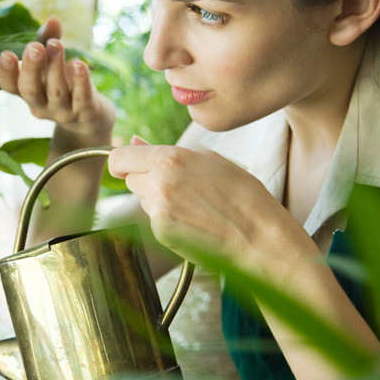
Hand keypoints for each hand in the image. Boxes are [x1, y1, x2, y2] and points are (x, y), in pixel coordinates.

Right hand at [0, 17, 115, 145]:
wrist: (91, 118)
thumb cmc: (65, 84)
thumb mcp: (53, 62)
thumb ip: (49, 40)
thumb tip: (53, 20)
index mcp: (27, 92)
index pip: (9, 86)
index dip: (6, 72)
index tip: (6, 53)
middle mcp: (41, 105)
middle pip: (30, 90)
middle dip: (31, 68)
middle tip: (34, 47)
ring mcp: (63, 112)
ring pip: (56, 92)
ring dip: (55, 67)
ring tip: (56, 44)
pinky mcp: (86, 113)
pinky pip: (82, 98)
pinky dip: (80, 81)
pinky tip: (80, 64)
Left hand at [108, 140, 315, 277]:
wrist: (261, 238)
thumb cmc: (243, 195)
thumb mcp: (210, 160)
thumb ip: (166, 151)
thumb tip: (134, 141)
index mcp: (169, 158)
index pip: (119, 157)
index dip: (123, 161)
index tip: (130, 166)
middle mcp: (158, 184)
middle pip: (129, 179)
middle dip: (144, 179)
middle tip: (177, 185)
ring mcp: (158, 212)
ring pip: (144, 200)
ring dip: (159, 200)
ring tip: (195, 205)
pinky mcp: (162, 235)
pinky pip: (156, 221)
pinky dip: (169, 220)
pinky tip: (196, 222)